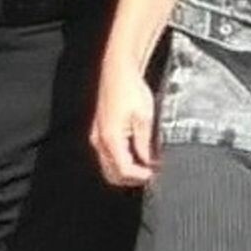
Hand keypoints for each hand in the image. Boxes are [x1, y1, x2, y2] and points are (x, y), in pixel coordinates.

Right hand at [91, 54, 157, 186]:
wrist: (118, 72)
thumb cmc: (131, 90)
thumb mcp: (144, 119)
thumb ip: (144, 144)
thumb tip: (147, 161)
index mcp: (111, 138)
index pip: (124, 170)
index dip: (140, 177)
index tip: (153, 175)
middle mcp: (99, 141)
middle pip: (112, 174)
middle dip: (131, 179)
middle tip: (149, 174)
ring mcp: (96, 137)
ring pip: (108, 167)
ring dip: (125, 171)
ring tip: (143, 166)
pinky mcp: (98, 132)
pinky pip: (106, 156)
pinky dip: (119, 161)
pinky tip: (134, 155)